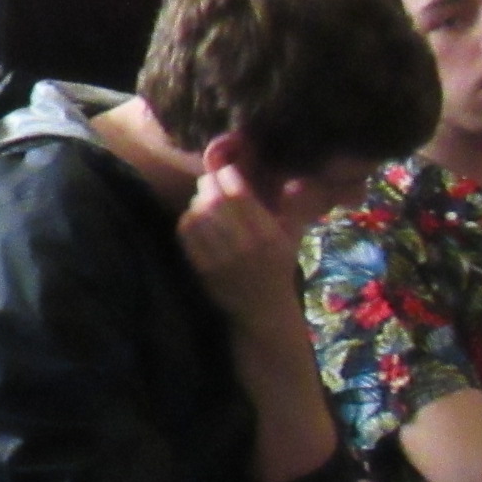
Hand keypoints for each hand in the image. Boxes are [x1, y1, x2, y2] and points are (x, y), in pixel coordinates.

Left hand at [178, 161, 305, 328]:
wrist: (263, 311)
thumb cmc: (278, 268)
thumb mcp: (292, 239)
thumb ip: (293, 210)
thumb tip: (294, 182)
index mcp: (269, 236)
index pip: (240, 195)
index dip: (228, 176)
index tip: (225, 170)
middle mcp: (245, 247)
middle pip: (216, 202)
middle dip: (209, 185)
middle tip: (209, 181)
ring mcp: (222, 259)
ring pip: (198, 217)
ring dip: (196, 202)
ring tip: (202, 199)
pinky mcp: (204, 270)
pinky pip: (187, 237)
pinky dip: (186, 221)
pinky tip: (193, 218)